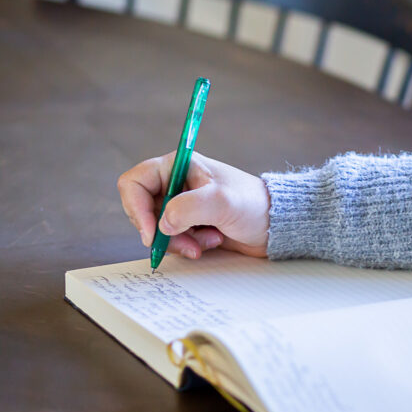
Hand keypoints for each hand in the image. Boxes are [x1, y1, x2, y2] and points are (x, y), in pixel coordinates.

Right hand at [117, 151, 269, 258]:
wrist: (277, 224)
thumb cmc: (254, 204)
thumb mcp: (221, 201)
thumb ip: (187, 208)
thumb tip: (162, 224)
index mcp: (177, 166)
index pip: (135, 183)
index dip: (136, 208)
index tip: (151, 232)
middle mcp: (176, 184)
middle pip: (143, 210)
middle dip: (163, 231)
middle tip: (187, 243)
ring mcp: (182, 205)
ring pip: (158, 230)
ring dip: (180, 241)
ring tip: (209, 240)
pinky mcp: (190, 224)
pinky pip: (173, 240)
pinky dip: (189, 245)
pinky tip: (213, 241)